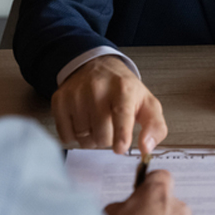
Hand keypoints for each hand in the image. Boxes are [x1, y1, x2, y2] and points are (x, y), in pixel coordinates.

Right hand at [52, 56, 166, 155]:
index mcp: (124, 88)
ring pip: (83, 138)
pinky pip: (66, 135)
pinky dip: (74, 137)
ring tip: (97, 122)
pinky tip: (82, 122)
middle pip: (102, 134)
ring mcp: (76, 94)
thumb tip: (147, 148)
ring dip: (91, 139)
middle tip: (110, 125)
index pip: (121, 113)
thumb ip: (155, 127)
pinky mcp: (60, 100)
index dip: (121, 133)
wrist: (97, 66)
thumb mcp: (147, 104)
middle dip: (108, 139)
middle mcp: (98, 88)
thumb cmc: (124, 89)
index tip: (120, 148)